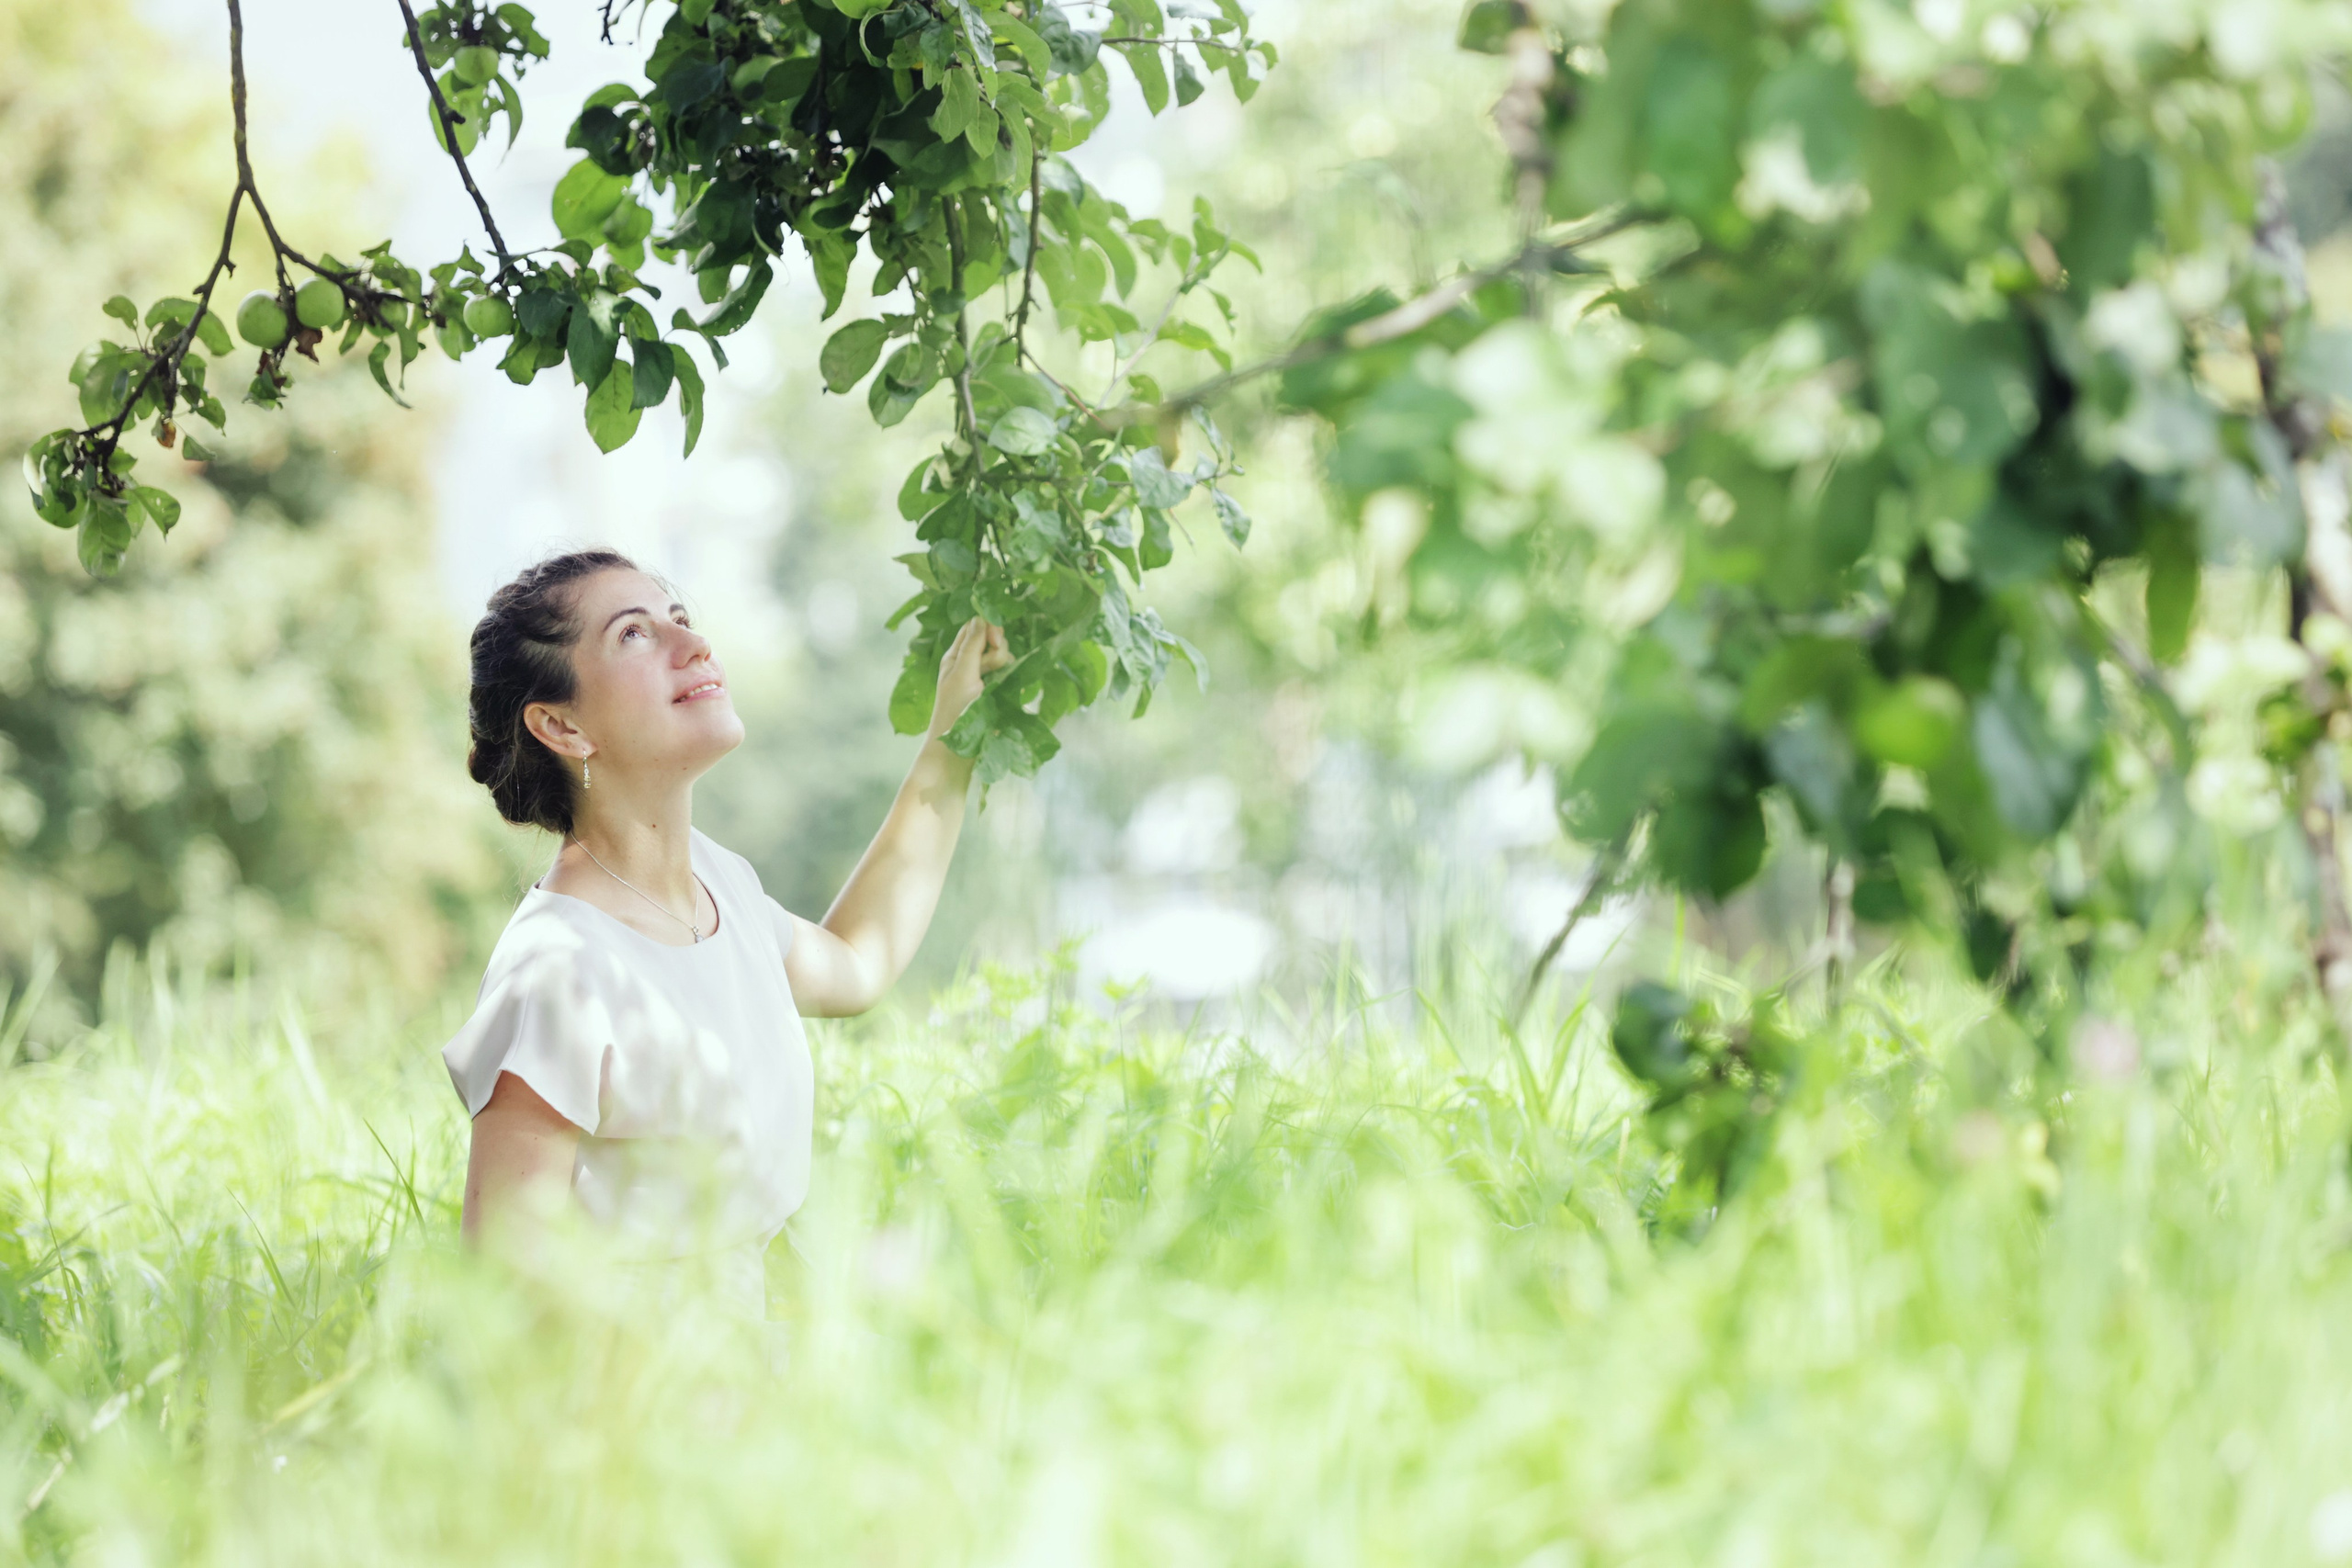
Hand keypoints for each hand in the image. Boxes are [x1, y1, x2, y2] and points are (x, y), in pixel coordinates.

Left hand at [928, 617, 1011, 739]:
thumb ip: (973, 646)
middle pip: (992, 641)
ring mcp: (985, 679)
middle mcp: (970, 664)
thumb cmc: (955, 712)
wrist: (959, 751)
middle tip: (992, 667)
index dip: (988, 628)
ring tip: (998, 684)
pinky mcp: (998, 693)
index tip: (996, 640)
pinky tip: (1011, 687)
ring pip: (1004, 658)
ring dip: (1005, 665)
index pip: (975, 628)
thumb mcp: (962, 674)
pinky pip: (1011, 675)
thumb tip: (982, 616)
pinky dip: (1012, 677)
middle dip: (998, 650)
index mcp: (956, 656)